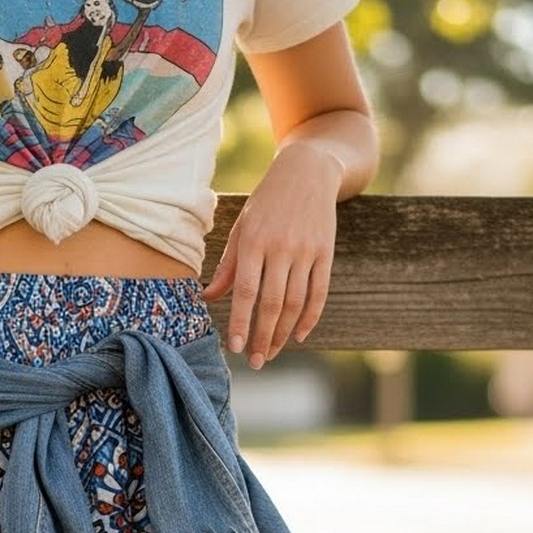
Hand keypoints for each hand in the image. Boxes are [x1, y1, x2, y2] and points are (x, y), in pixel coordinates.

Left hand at [203, 140, 343, 368]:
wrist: (307, 171)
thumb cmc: (266, 204)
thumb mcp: (242, 228)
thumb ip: (228, 266)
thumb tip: (207, 299)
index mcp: (254, 241)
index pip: (246, 291)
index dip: (241, 322)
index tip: (235, 347)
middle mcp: (281, 246)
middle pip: (272, 303)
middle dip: (262, 336)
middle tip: (255, 361)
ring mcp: (306, 250)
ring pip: (296, 303)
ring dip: (283, 333)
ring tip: (271, 353)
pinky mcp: (325, 252)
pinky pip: (319, 293)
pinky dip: (310, 318)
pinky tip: (299, 336)